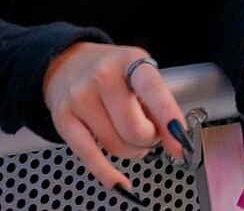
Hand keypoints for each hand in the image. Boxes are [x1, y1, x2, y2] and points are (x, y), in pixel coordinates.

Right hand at [42, 43, 190, 199]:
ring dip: (131, 151)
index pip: (153, 90)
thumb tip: (176, 138)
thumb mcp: (140, 74)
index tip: (180, 136)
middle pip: (133, 128)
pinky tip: (120, 182)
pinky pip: (89, 155)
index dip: (169, 116)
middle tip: (150, 134)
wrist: (67, 64)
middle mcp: (103, 76)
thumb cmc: (112, 72)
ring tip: (130, 137)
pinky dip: (107, 173)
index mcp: (130, 61)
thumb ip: (158, 104)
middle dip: (148, 140)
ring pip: (115, 145)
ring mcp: (80, 97)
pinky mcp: (62, 119)